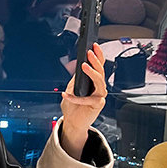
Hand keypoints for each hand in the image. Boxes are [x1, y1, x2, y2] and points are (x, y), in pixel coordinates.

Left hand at [59, 41, 106, 156]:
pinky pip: (87, 99)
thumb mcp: (71, 88)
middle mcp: (99, 88)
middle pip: (100, 72)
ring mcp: (99, 97)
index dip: (98, 56)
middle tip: (90, 52)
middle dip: (96, 61)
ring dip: (92, 72)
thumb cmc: (72, 106)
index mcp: (94, 82)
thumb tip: (78, 67)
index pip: (98, 67)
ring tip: (84, 65)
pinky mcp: (97, 105)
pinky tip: (66, 95)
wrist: (72, 122)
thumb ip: (76, 79)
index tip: (94, 45)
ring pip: (99, 82)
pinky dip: (75, 97)